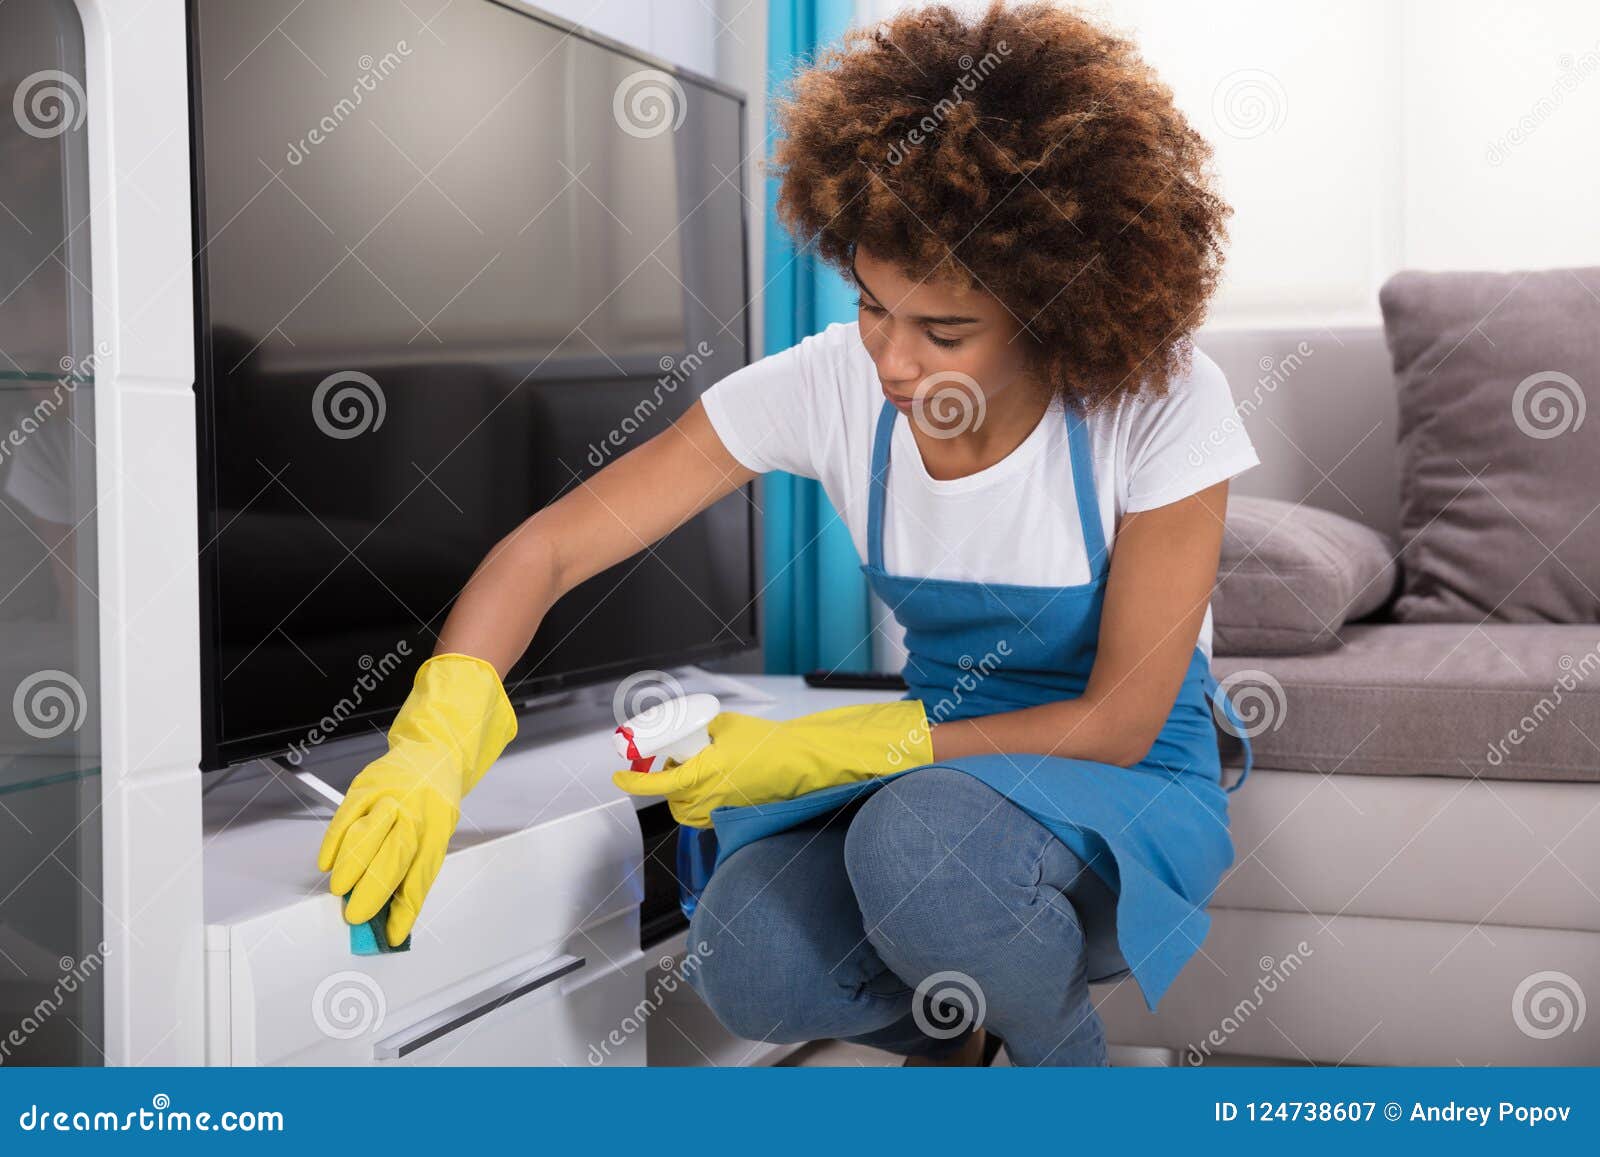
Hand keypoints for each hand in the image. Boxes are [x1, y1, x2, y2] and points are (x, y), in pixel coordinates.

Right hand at [317, 653, 516, 946]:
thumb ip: (413, 870)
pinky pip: (347, 816)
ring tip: (339, 890)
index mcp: (439, 830)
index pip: (421, 876)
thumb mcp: (437, 833)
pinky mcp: (368, 785)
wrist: (436, 750)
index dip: (405, 909)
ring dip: (349, 868)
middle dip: (372, 891)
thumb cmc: (435, 800)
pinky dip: (334, 841)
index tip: (393, 935)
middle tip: (354, 915)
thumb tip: (392, 916)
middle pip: (393, 857)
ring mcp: (392, 796)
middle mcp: (417, 812)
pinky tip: (326, 862)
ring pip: (367, 836)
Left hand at [610, 699, 932, 827]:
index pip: (659, 781)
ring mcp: (721, 809)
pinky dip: (697, 803)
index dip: (634, 780)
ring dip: (679, 794)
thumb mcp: (726, 725)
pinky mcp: (732, 815)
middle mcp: (710, 795)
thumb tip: (683, 731)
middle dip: (664, 782)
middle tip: (671, 762)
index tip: (619, 774)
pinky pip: (702, 815)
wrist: (800, 763)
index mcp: (706, 771)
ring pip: (683, 810)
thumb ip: (701, 728)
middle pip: (669, 797)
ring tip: (694, 772)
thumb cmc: (769, 743)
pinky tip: (711, 784)